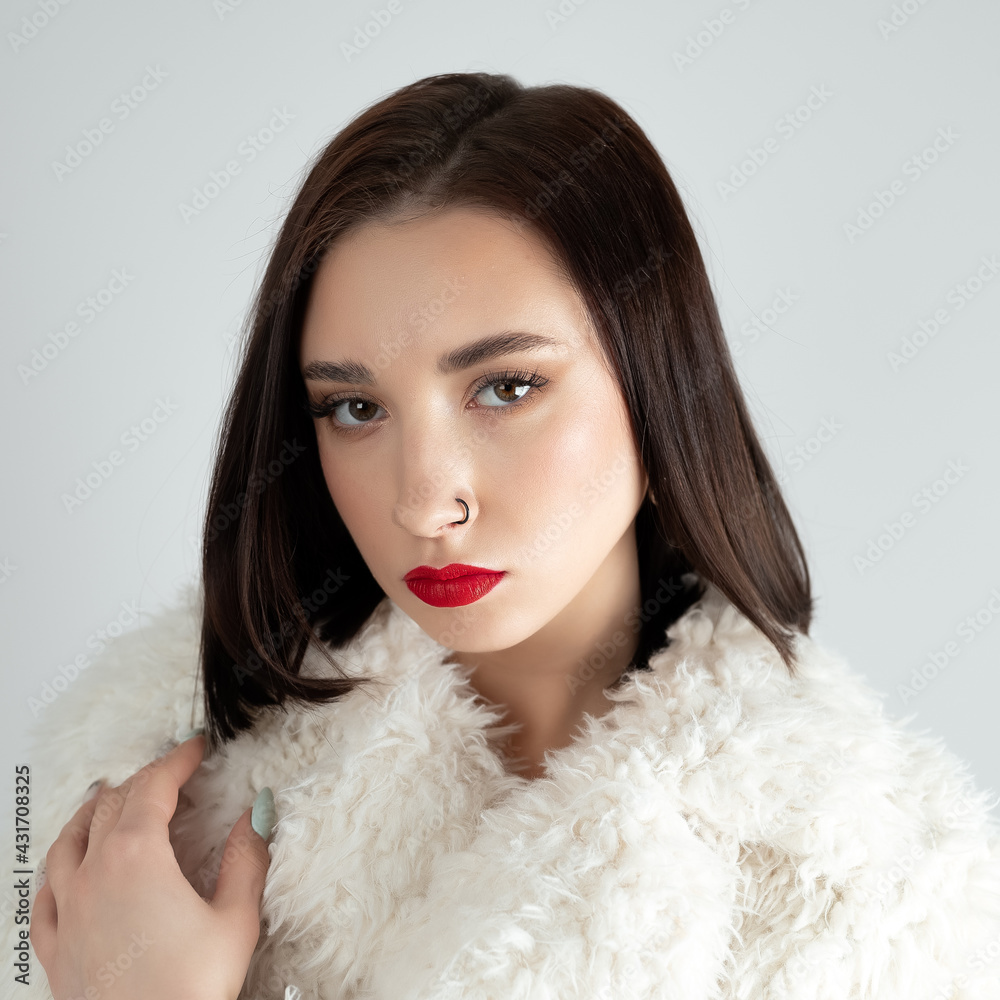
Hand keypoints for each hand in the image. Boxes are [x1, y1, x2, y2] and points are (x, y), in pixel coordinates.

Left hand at [31, 734, 270, 999]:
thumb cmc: (189, 990)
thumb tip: (256, 814)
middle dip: (142, 782)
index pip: (152, 788)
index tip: (194, 748)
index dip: (176, 761)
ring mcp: (68, 913)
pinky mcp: (57, 950)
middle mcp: (93, 877)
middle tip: (168, 774)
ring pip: (68, 843)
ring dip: (91, 814)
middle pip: (111, 807)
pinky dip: (57, 869)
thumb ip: (246, 857)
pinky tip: (64, 870)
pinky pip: (44, 896)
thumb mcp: (235, 917)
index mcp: (137, 858)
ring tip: (105, 799)